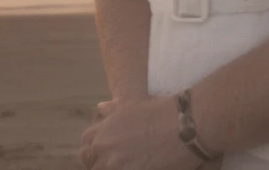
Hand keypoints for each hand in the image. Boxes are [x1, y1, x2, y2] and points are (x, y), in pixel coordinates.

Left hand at [78, 94, 220, 169]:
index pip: (86, 146)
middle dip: (99, 164)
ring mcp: (117, 166)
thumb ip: (113, 110)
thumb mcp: (132, 104)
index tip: (103, 153)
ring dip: (113, 167)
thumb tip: (100, 107)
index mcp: (103, 131)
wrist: (183, 126)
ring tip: (130, 163)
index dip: (93, 150)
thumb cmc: (160, 111)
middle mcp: (105, 149)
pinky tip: (142, 166)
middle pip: (91, 164)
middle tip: (117, 162)